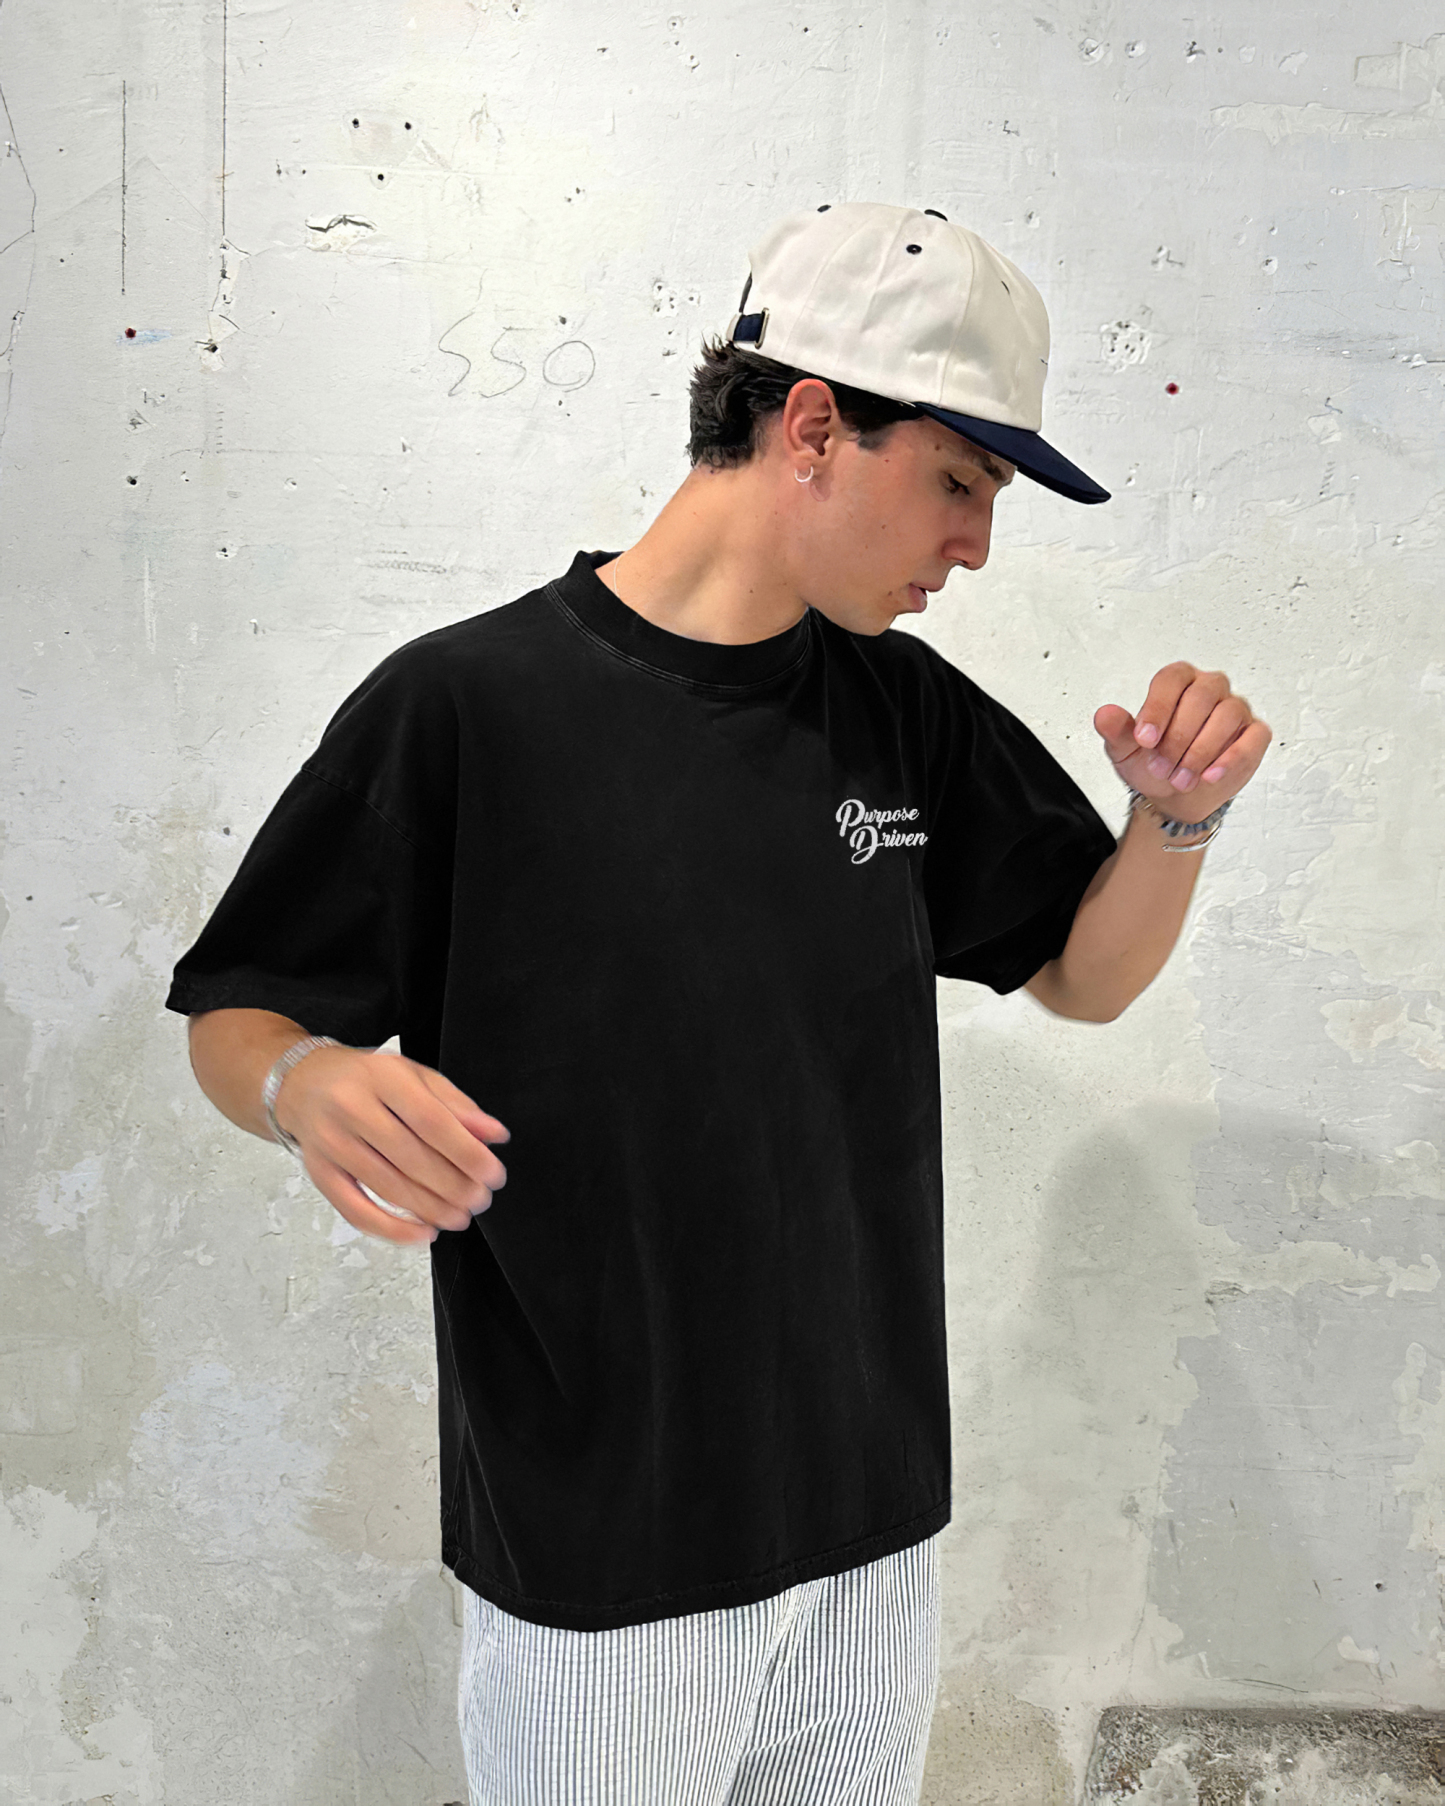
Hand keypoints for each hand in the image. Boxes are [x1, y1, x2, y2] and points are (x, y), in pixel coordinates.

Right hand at [274, 1046, 509, 1245]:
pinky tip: (421, 1234)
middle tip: (480, 1200)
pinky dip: (391, 1229)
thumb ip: (455, 1104)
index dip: (466, 1152)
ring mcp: (331, 1143)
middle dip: (454, 1187)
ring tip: (459, 1217)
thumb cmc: (365, 1080)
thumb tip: (494, 1135)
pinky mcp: (320, 1173)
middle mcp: (352, 1109)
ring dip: (430, 1210)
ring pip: (388, 1187)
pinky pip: (355, 1210)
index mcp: (382, 1077)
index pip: (431, 1121)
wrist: (303, 1083)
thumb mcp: (413, 1076)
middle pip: (411, 1158)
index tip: (492, 1172)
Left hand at [1093, 662, 1271, 820]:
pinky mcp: (1253, 734)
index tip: (1145, 740)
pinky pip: (1252, 738)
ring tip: (1180, 779)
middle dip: (1178, 738)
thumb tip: (1105, 715)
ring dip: (1200, 751)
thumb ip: (1117, 731)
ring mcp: (1235, 709)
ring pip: (1227, 715)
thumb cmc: (1152, 762)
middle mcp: (1209, 688)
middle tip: (1160, 768)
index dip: (1158, 709)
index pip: (1171, 679)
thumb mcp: (1126, 750)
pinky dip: (1232, 758)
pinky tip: (1210, 776)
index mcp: (1177, 682)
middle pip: (1200, 697)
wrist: (1174, 793)